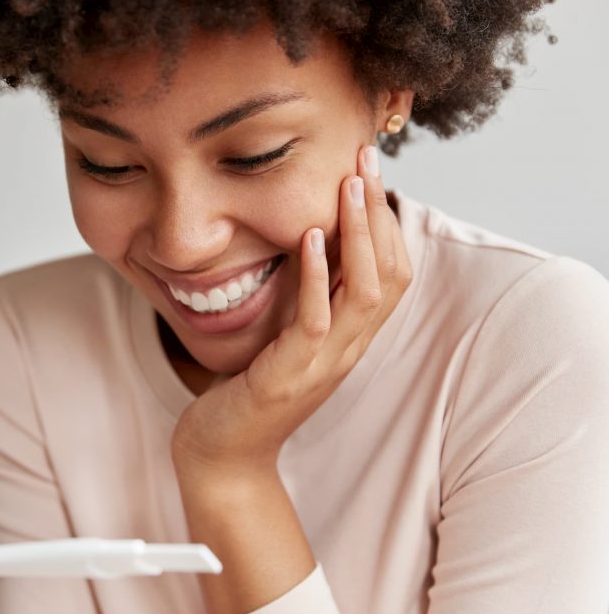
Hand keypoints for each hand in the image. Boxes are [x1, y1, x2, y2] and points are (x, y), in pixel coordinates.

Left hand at [171, 144, 412, 474]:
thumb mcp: (282, 336)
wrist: (223, 456)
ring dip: (360, 234)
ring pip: (365, 292)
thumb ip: (301, 298)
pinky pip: (316, 321)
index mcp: (348, 337)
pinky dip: (319, 277)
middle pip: (389, 271)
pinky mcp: (289, 376)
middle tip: (367, 157)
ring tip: (351, 185)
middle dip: (380, 211)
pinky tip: (312, 238)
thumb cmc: (247, 391)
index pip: (390, 270)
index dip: (386, 219)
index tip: (369, 168)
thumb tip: (302, 241)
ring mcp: (322, 364)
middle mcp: (347, 348)